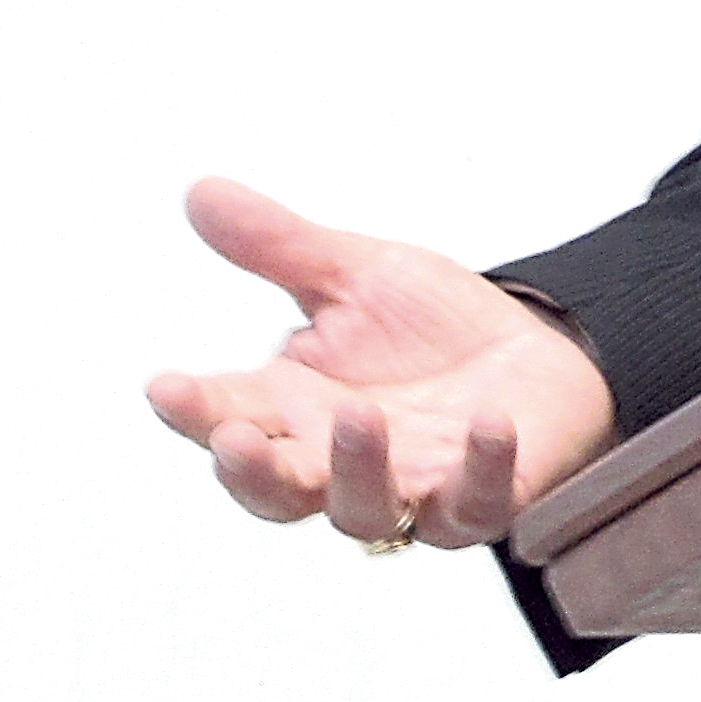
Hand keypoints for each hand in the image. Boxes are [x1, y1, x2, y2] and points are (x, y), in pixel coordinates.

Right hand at [145, 178, 616, 549]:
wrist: (536, 354)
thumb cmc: (433, 326)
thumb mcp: (357, 275)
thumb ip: (280, 248)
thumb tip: (199, 191)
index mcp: (295, 411)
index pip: (227, 419)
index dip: (193, 410)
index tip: (163, 386)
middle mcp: (338, 465)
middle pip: (278, 490)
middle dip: (252, 470)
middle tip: (232, 440)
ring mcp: (409, 490)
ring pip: (365, 510)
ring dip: (357, 469)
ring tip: (356, 416)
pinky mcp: (480, 500)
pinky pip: (476, 502)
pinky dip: (481, 470)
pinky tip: (489, 425)